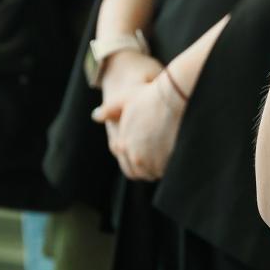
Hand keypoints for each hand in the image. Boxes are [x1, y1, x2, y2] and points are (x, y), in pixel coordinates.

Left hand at [94, 66, 185, 181]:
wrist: (172, 97)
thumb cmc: (149, 96)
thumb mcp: (124, 99)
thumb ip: (108, 110)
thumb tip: (95, 116)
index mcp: (122, 145)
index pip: (128, 167)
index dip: (137, 163)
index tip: (147, 157)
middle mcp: (135, 156)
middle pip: (140, 173)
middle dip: (147, 169)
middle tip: (157, 161)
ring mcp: (151, 160)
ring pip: (153, 174)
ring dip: (157, 169)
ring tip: (166, 159)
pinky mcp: (167, 160)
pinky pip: (166, 171)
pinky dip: (168, 167)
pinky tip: (173, 157)